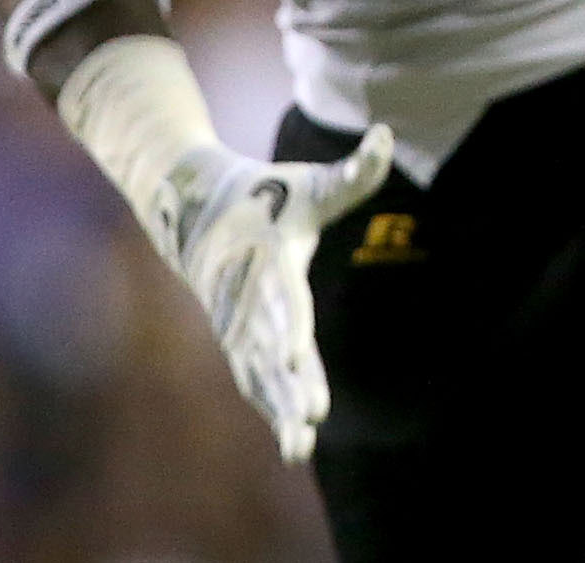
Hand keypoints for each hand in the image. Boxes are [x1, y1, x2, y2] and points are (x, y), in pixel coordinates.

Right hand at [145, 126, 394, 461]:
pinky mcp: (238, 341)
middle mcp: (250, 299)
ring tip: (301, 447)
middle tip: (308, 418)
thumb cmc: (272, 195)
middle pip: (269, 349)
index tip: (291, 358)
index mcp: (270, 260)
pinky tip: (295, 441)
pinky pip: (255, 380)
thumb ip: (355, 170)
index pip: (281, 299)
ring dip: (279, 409)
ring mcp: (239, 324)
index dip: (286, 329)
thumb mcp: (313, 182)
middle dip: (286, 384)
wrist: (199, 212)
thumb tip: (386, 137)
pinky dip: (271, 409)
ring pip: (260, 374)